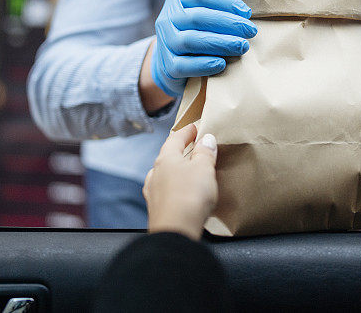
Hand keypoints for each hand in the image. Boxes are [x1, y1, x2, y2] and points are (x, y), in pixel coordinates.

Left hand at [144, 123, 218, 239]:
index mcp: (165, 159)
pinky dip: (176, 188)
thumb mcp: (204, 169)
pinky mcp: (157, 209)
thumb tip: (206, 139)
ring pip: (165, 175)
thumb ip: (205, 152)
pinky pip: (167, 192)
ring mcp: (153, 192)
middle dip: (181, 151)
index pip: (175, 138)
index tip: (194, 127)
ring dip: (177, 171)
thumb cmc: (189, 197)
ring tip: (190, 173)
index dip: (186, 131)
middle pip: (168, 157)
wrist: (175, 232)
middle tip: (194, 148)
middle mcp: (155, 173)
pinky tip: (183, 194)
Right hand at [149, 0, 256, 97]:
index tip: (247, 13)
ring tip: (242, 46)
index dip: (226, 2)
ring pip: (192, 40)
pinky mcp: (168, 66)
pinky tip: (222, 64)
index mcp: (177, 0)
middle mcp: (167, 19)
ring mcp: (165, 43)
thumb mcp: (204, 17)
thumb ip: (220, 10)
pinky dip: (204, 64)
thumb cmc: (197, 35)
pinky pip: (185, 65)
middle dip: (229, 23)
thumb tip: (247, 13)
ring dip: (221, 43)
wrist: (173, 64)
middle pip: (198, 17)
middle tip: (251, 31)